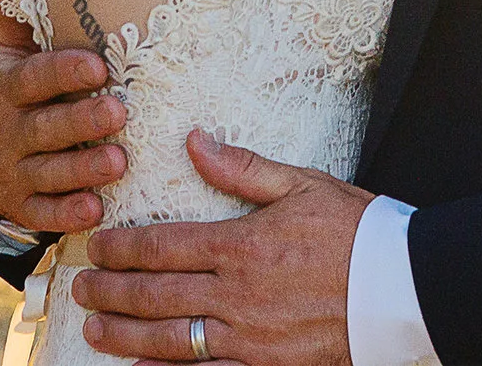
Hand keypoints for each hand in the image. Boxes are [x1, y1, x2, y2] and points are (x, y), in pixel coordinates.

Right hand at [0, 0, 128, 234]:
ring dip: (84, 170)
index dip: (63, 73)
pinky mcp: (23, 205)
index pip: (34, 79)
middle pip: (45, 128)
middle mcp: (7, 131)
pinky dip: (67, 213)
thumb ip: (15, 10)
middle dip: (82, 123)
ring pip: (49, 173)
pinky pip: (44, 212)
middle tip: (120, 114)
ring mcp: (13, 172)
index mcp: (4, 86)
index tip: (98, 66)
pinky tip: (97, 208)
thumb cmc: (8, 87)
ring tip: (120, 163)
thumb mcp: (4, 49)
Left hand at [72, 131, 368, 365]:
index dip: (121, 248)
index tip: (94, 246)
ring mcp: (249, 338)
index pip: (163, 246)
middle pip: (156, 295)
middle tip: (80, 289)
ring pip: (171, 341)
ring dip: (126, 337)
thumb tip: (195, 141)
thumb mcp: (301, 184)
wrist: (401, 285)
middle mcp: (237, 295)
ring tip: (95, 331)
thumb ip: (242, 168)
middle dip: (111, 293)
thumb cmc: (355, 229)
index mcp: (242, 244)